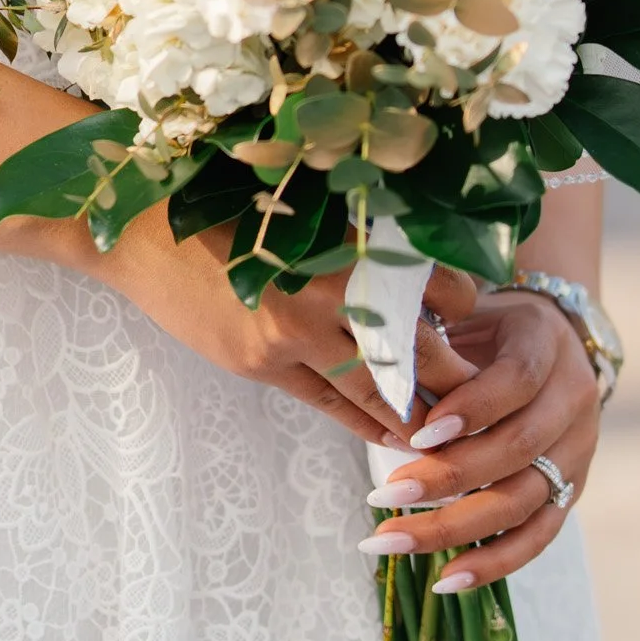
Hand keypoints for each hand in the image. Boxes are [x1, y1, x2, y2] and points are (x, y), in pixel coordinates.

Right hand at [104, 213, 476, 446]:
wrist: (150, 225)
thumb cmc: (233, 204)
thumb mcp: (309, 209)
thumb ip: (361, 242)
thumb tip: (423, 280)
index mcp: (352, 237)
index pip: (438, 286)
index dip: (464, 309)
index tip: (477, 322)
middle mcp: (330, 284)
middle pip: (418, 346)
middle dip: (455, 378)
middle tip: (488, 399)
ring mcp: (292, 330)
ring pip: (378, 386)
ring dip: (417, 413)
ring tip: (449, 433)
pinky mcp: (260, 361)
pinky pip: (329, 403)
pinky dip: (367, 423)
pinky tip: (390, 436)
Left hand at [362, 289, 600, 588]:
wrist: (551, 339)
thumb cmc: (487, 325)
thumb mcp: (464, 311)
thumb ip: (434, 344)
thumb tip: (381, 385)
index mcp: (546, 342)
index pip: (517, 380)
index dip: (472, 409)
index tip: (418, 435)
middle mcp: (573, 400)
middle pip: (519, 450)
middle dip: (449, 477)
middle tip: (384, 493)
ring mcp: (577, 451)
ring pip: (524, 500)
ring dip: (457, 527)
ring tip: (393, 539)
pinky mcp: (571, 491)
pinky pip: (538, 536)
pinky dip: (494, 562)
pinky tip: (446, 579)